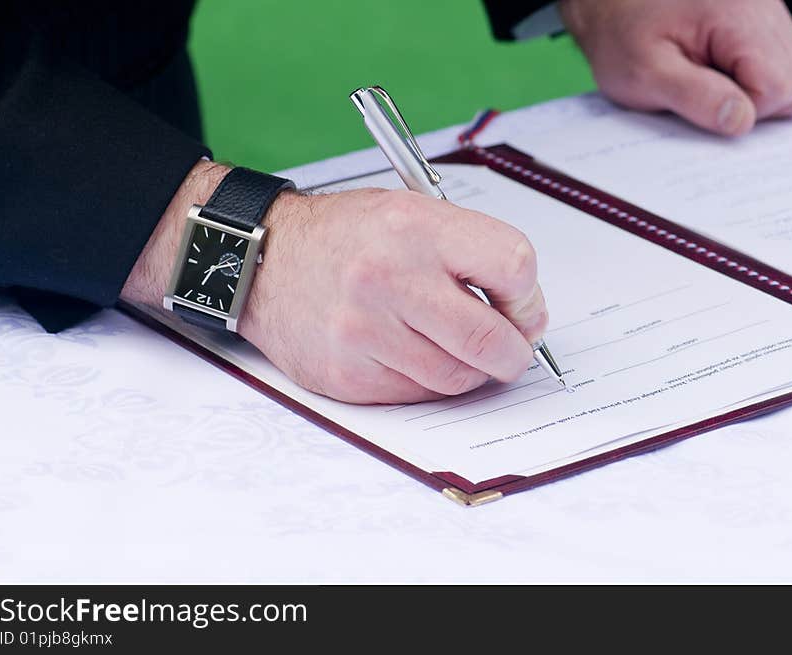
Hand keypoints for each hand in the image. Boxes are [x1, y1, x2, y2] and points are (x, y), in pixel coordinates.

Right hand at [122, 161, 548, 403]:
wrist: (262, 261)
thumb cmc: (344, 237)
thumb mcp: (409, 212)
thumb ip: (469, 252)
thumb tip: (523, 312)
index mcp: (415, 228)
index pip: (513, 266)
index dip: (529, 296)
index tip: (521, 306)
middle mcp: (388, 278)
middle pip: (490, 339)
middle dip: (514, 352)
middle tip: (512, 348)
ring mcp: (364, 332)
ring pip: (456, 378)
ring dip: (473, 371)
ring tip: (462, 350)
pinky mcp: (346, 375)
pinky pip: (417, 395)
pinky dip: (431, 382)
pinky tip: (419, 357)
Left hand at [558, 0, 791, 135]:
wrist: (610, 0)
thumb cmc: (621, 33)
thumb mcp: (644, 73)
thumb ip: (695, 98)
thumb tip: (742, 122)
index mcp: (738, 17)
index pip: (782, 88)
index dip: (745, 113)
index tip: (704, 105)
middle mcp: (764, 9)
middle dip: (758, 106)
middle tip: (709, 97)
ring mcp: (768, 12)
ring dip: (759, 93)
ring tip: (712, 84)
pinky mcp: (763, 20)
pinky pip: (783, 62)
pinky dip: (756, 78)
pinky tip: (720, 74)